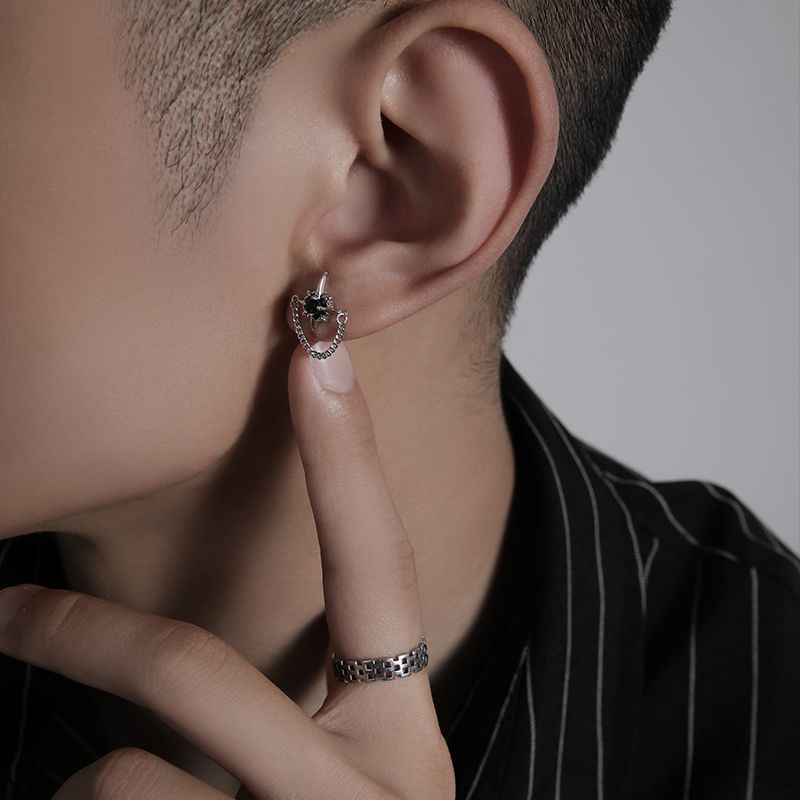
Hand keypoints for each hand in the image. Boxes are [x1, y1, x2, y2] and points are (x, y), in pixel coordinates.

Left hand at [0, 340, 455, 798]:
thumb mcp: (352, 781)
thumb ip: (314, 709)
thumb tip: (202, 661)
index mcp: (407, 741)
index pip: (381, 568)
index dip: (349, 455)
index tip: (319, 349)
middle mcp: (367, 786)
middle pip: (193, 671)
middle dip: (82, 633)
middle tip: (6, 612)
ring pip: (121, 781)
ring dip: (95, 788)